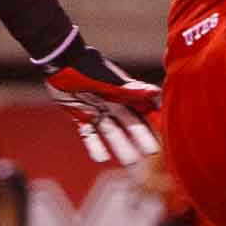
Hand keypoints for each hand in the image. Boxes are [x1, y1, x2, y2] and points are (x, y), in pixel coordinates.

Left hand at [38, 39, 160, 165]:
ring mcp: (98, 111)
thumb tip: (156, 92)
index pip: (144, 110)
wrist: (59, 62)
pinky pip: (89, 133)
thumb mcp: (109, 80)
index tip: (165, 134)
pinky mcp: (81, 115)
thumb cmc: (87, 67)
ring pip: (111, 131)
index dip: (154, 121)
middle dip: (140, 138)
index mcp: (125, 93)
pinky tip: (100, 158)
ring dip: (120, 145)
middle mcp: (114, 103)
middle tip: (150, 153)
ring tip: (130, 162)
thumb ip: (132, 89)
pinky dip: (95, 145)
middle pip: (130, 124)